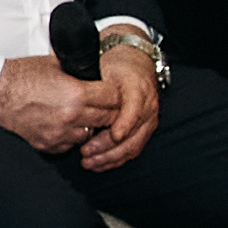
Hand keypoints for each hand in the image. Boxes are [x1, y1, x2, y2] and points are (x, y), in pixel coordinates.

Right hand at [0, 57, 112, 156]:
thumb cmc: (18, 76)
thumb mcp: (54, 64)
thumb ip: (78, 71)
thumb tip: (94, 72)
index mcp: (76, 93)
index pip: (114, 97)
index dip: (115, 93)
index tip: (111, 92)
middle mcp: (71, 116)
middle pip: (109, 118)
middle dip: (109, 110)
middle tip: (103, 104)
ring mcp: (60, 134)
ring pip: (92, 134)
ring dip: (91, 126)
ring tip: (82, 115)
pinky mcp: (49, 145)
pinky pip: (71, 145)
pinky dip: (71, 136)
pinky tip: (64, 125)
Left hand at [77, 51, 162, 171]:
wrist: (135, 62)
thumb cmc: (119, 65)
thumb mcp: (108, 66)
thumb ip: (99, 83)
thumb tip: (80, 93)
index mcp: (139, 90)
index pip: (134, 110)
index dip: (124, 123)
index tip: (113, 134)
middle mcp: (147, 108)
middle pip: (133, 134)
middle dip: (110, 147)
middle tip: (87, 152)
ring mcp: (147, 122)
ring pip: (133, 146)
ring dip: (111, 158)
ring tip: (89, 162)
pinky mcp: (143, 131)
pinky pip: (132, 149)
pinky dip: (116, 159)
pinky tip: (100, 164)